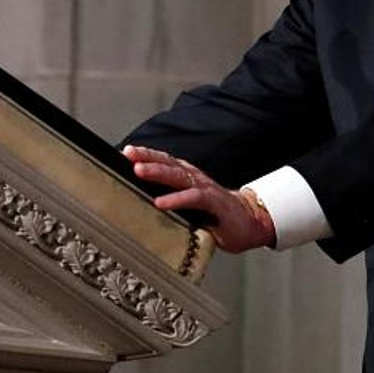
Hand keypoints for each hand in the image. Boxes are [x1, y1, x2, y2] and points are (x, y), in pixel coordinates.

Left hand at [122, 145, 275, 252]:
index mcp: (186, 175)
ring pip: (177, 176)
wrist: (249, 221)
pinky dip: (176, 199)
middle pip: (167, 163)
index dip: (145, 154)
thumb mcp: (188, 203)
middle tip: (128, 154)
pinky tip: (161, 202)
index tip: (124, 151)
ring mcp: (204, 188)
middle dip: (146, 157)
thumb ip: (169, 198)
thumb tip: (139, 201)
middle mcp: (194, 177)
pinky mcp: (213, 203)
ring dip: (157, 172)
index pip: (163, 160)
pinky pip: (193, 198)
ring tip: (139, 171)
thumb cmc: (214, 213)